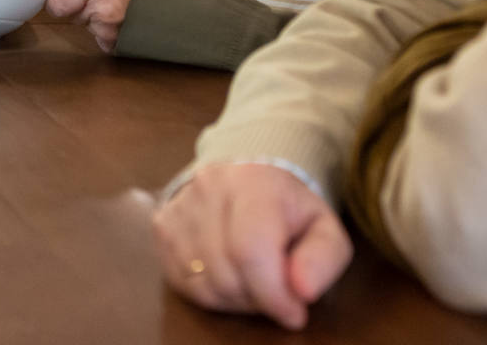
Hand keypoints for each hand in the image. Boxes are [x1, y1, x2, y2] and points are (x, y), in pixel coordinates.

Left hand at [46, 0, 151, 51]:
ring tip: (121, 6)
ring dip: (97, 21)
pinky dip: (109, 33)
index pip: (56, 3)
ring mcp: (113, 32)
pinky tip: (125, 20)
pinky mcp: (119, 47)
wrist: (180, 0)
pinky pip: (101, 40)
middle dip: (82, 7)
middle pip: (70, 16)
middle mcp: (105, 10)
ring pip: (87, 28)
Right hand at [152, 163, 352, 330]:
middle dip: (257, 299)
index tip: (294, 313)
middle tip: (276, 293)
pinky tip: (229, 277)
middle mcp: (208, 188)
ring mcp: (179, 205)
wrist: (249, 174)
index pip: (251, 251)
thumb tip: (302, 292)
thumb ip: (323, 259)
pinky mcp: (162, 224)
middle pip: (226, 273)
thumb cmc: (288, 208)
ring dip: (234, 299)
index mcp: (253, 183)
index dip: (273, 294)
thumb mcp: (324, 228)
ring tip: (254, 282)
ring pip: (202, 282)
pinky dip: (209, 293)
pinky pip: (181, 282)